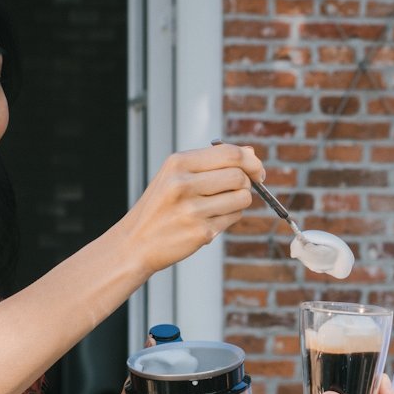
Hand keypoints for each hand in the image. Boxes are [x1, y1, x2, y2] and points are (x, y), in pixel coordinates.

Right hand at [116, 144, 262, 273]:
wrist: (136, 242)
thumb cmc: (160, 206)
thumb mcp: (176, 175)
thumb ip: (212, 161)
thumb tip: (250, 151)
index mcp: (178, 163)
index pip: (230, 154)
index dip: (252, 161)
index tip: (257, 171)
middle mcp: (184, 185)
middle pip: (240, 176)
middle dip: (247, 183)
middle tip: (237, 190)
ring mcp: (192, 210)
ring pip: (243, 198)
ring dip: (240, 201)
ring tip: (220, 205)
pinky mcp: (201, 232)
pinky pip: (234, 218)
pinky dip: (229, 217)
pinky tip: (210, 219)